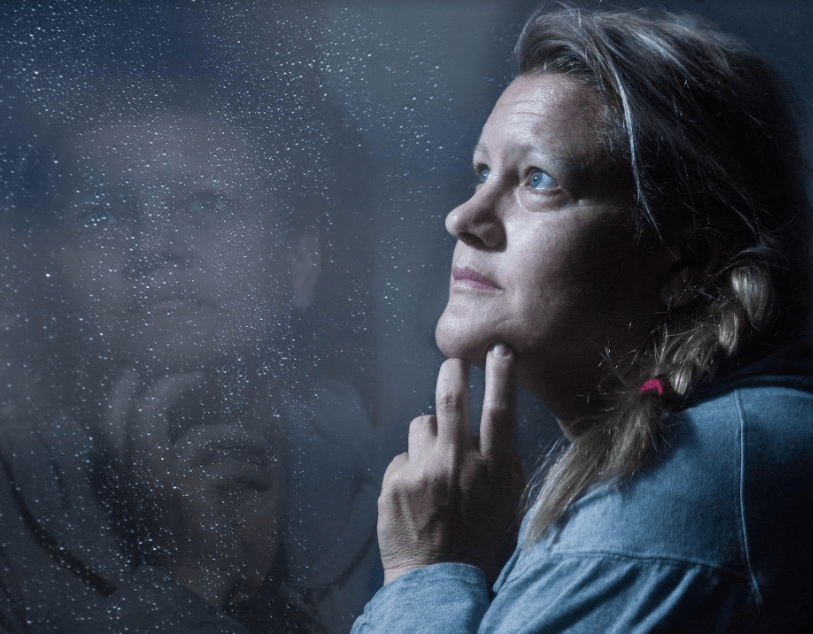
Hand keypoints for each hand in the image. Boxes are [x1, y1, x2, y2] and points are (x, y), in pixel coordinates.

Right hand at [101, 370, 279, 606]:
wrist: (188, 581)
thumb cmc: (178, 539)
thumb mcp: (160, 498)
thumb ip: (163, 465)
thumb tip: (192, 432)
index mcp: (126, 475)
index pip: (108, 426)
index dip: (118, 394)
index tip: (134, 373)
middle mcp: (140, 473)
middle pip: (148, 412)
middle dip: (174, 386)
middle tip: (198, 378)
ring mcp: (166, 478)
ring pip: (205, 434)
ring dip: (241, 437)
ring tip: (260, 448)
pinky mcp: (196, 489)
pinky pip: (231, 464)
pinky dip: (253, 470)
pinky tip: (263, 482)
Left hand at [377, 344, 525, 585]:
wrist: (436, 579)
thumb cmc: (478, 542)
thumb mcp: (508, 505)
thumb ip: (506, 466)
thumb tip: (499, 436)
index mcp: (491, 469)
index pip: (499, 411)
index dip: (501, 376)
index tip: (500, 350)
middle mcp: (458, 464)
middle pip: (452, 398)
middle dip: (453, 372)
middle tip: (454, 364)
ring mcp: (423, 471)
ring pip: (421, 424)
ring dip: (427, 438)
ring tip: (431, 468)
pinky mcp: (395, 481)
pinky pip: (402, 457)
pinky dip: (409, 470)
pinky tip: (414, 496)